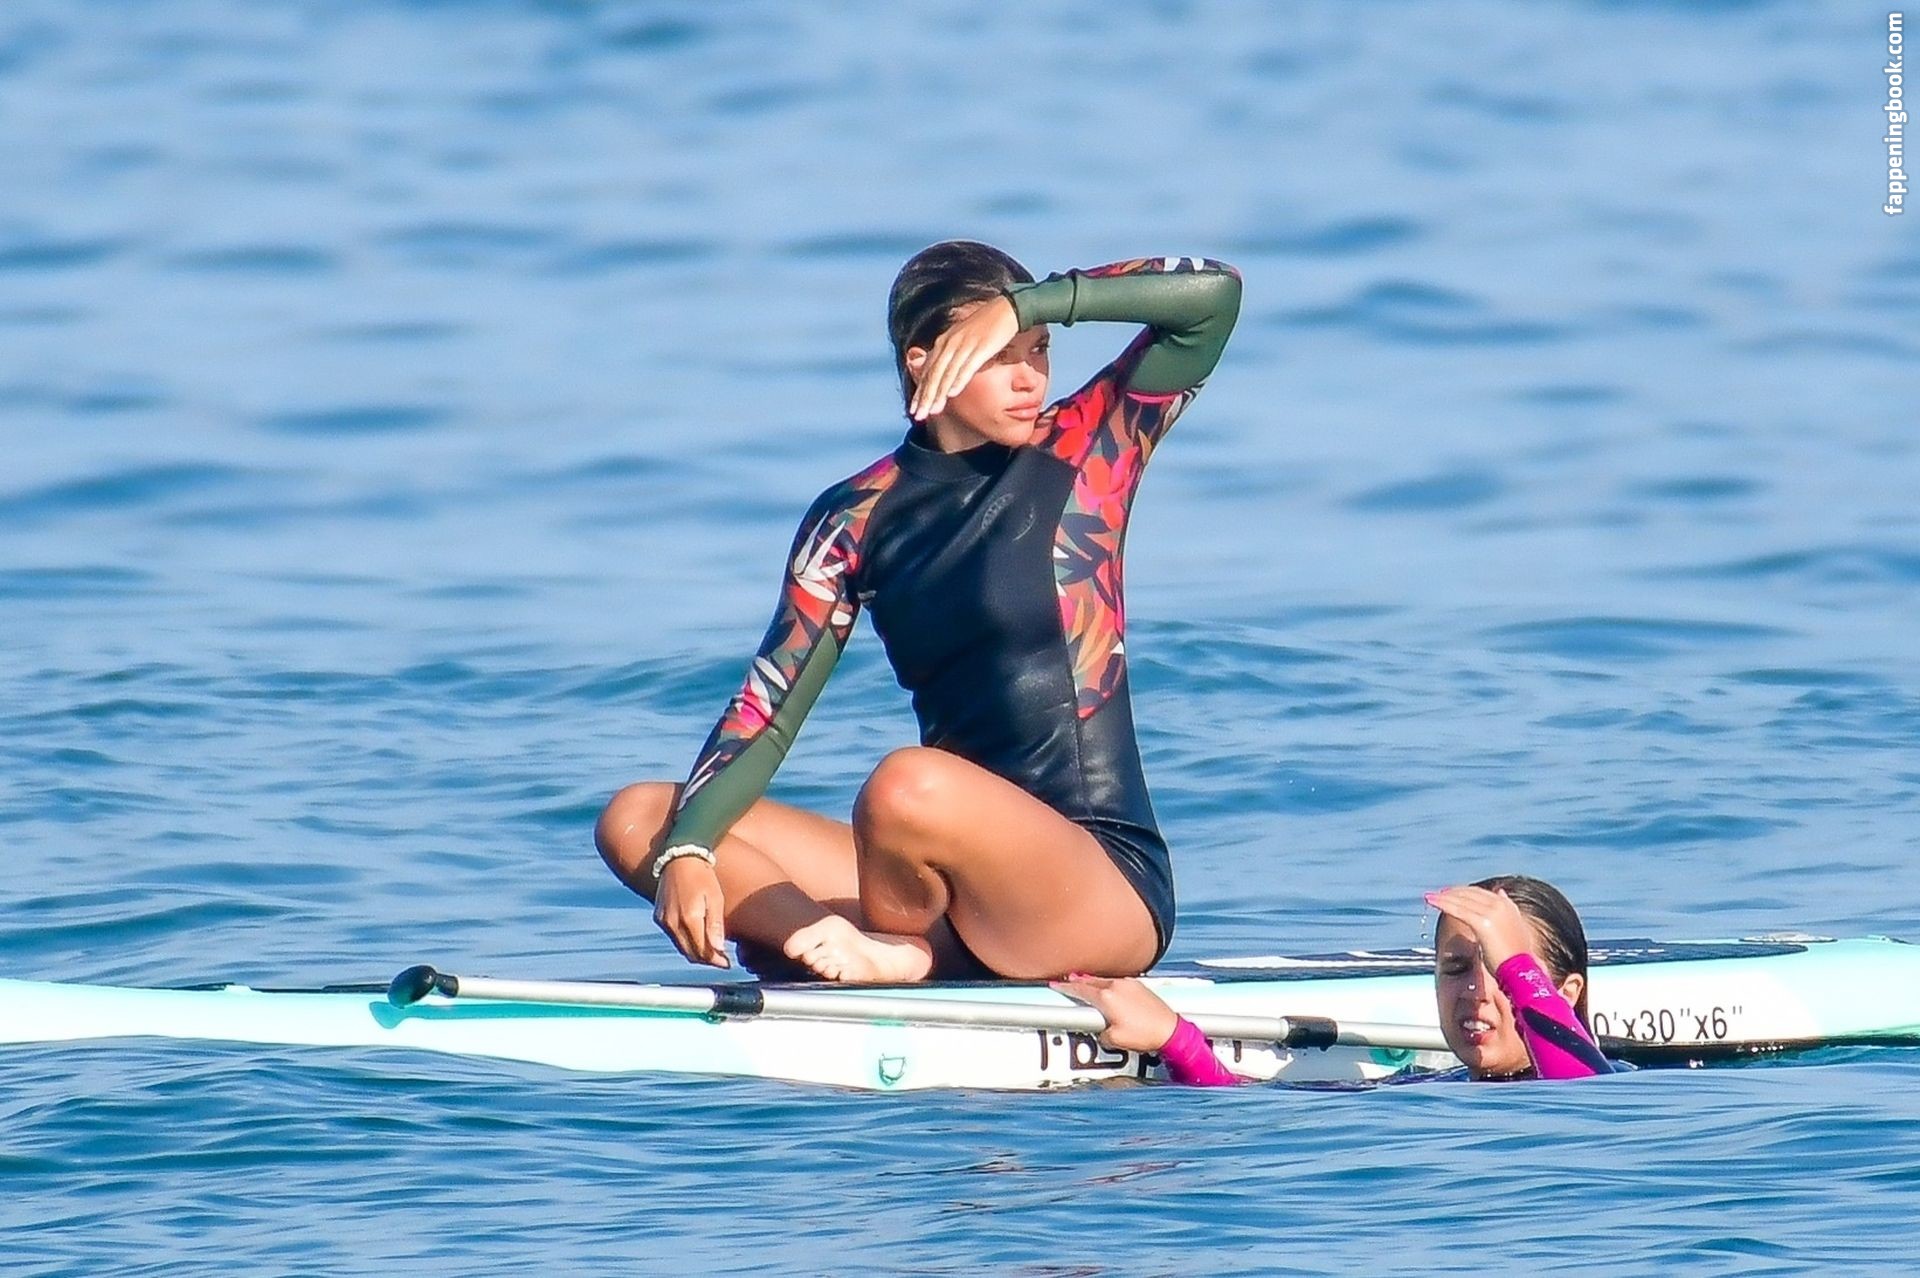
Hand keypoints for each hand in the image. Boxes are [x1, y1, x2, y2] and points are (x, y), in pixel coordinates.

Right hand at [654, 856, 730, 967]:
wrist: (680, 858)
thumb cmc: (702, 876)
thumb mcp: (715, 898)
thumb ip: (715, 925)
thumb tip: (719, 949)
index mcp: (689, 918)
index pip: (702, 951)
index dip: (716, 960)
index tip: (727, 963)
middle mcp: (672, 923)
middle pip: (691, 953)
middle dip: (707, 960)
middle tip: (721, 960)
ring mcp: (663, 921)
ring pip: (681, 948)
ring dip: (696, 953)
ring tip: (712, 951)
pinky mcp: (659, 918)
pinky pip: (673, 938)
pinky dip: (685, 942)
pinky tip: (697, 938)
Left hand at [907, 295, 1018, 420]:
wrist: (1007, 308)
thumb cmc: (986, 326)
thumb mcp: (963, 339)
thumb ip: (951, 355)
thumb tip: (944, 373)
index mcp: (944, 342)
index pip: (928, 371)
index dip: (920, 392)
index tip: (914, 410)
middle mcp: (950, 343)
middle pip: (934, 374)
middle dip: (925, 397)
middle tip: (918, 416)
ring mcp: (965, 345)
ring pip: (947, 373)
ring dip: (939, 393)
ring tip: (933, 411)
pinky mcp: (981, 347)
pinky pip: (967, 366)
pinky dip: (958, 380)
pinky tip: (953, 394)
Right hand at [1049, 974, 1180, 1052]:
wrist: (1170, 1029)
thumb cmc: (1145, 1035)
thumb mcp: (1115, 1039)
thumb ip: (1100, 1032)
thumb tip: (1099, 1029)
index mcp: (1106, 997)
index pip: (1079, 990)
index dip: (1065, 988)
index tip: (1055, 985)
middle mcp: (1116, 986)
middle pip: (1089, 981)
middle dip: (1076, 982)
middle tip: (1066, 982)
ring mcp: (1128, 983)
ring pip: (1103, 979)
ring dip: (1092, 982)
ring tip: (1084, 984)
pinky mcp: (1139, 985)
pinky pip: (1116, 981)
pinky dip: (1107, 984)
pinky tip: (1107, 990)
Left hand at [1426, 885, 1532, 972]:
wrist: (1521, 970)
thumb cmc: (1516, 956)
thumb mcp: (1514, 927)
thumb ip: (1506, 911)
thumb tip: (1501, 892)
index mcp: (1507, 905)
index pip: (1479, 893)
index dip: (1463, 892)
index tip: (1450, 893)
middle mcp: (1500, 904)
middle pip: (1469, 893)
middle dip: (1452, 893)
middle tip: (1438, 895)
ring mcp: (1492, 912)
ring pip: (1461, 900)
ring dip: (1443, 897)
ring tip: (1429, 898)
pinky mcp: (1482, 922)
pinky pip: (1458, 910)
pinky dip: (1443, 904)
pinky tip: (1432, 902)